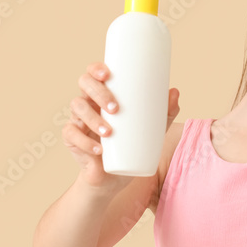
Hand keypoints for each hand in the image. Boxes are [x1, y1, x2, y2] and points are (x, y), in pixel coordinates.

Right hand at [63, 61, 179, 188]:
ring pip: (77, 107)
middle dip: (98, 93)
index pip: (94, 73)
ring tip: (109, 132)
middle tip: (115, 108)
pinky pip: (71, 134)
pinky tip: (98, 149)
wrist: (113, 177)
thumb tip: (175, 93)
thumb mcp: (151, 130)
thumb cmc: (130, 146)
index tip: (107, 74)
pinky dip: (85, 142)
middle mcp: (88, 102)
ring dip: (93, 118)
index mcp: (103, 94)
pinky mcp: (71, 139)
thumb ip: (164, 113)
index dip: (96, 69)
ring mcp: (78, 120)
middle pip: (84, 85)